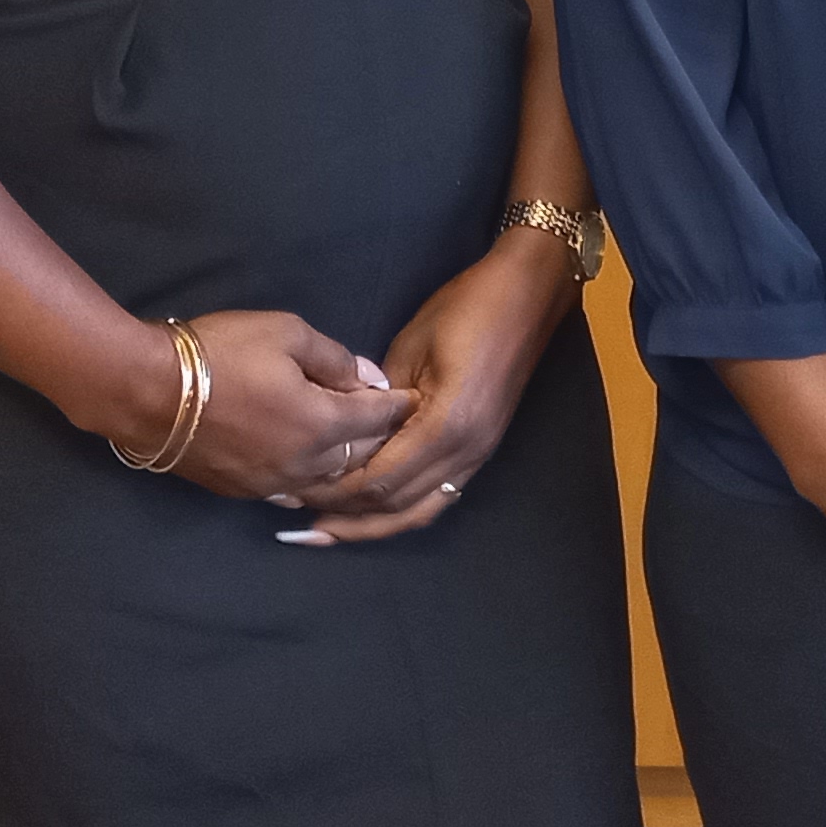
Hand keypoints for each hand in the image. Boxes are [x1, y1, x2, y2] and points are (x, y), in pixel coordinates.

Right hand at [145, 312, 411, 505]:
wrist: (147, 390)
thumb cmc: (220, 352)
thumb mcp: (285, 332)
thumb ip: (334, 358)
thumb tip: (368, 377)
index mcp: (322, 424)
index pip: (378, 419)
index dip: (398, 405)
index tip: (415, 397)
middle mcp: (305, 465)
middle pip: (360, 456)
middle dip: (379, 436)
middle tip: (390, 420)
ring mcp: (272, 485)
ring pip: (328, 481)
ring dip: (346, 463)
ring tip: (356, 443)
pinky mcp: (244, 492)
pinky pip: (293, 491)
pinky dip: (311, 478)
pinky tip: (314, 467)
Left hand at [285, 240, 573, 546]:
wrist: (527, 296)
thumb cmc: (467, 309)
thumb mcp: (412, 345)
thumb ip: (380, 398)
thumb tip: (350, 432)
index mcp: (445, 425)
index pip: (381, 479)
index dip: (337, 493)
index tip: (298, 492)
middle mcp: (464, 453)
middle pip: (398, 505)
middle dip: (349, 516)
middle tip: (302, 522)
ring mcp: (477, 456)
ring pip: (420, 511)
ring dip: (375, 524)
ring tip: (331, 530)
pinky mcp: (480, 452)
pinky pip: (437, 496)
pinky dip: (402, 509)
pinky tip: (373, 512)